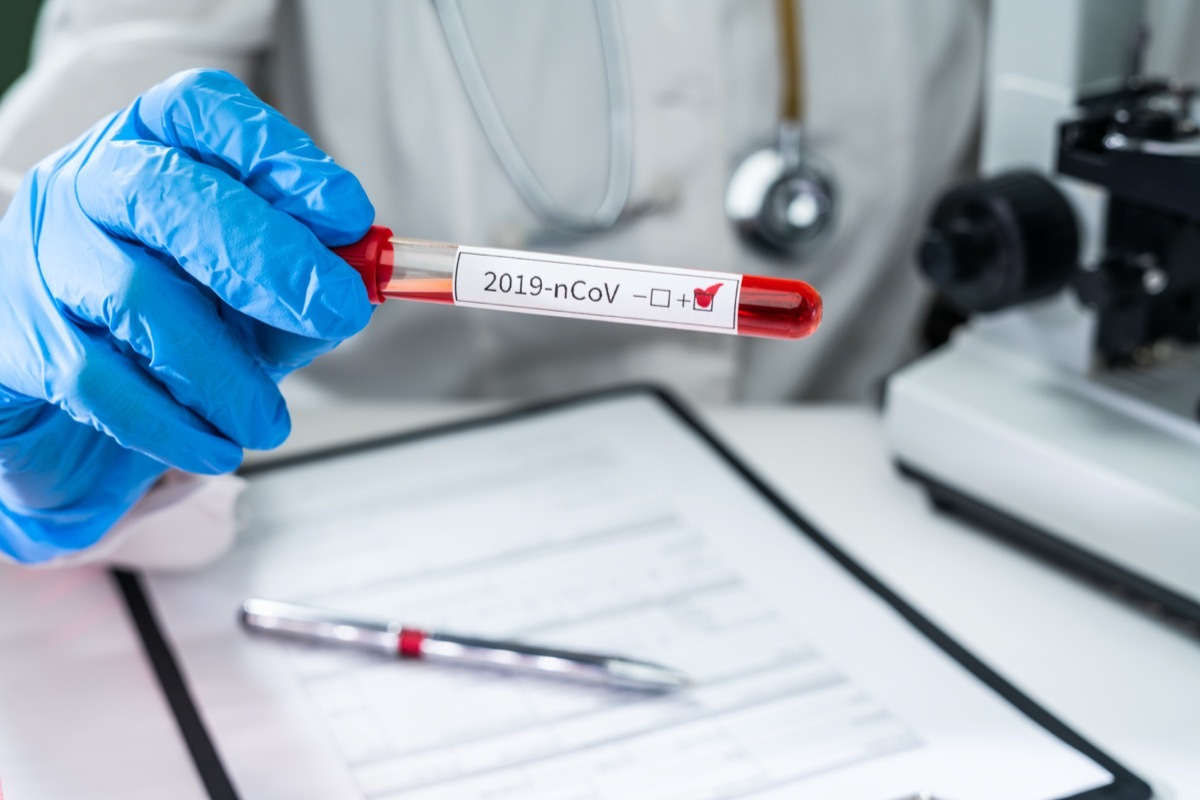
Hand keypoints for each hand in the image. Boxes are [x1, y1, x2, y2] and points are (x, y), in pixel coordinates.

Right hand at [0, 69, 373, 562]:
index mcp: (153, 147)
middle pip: (170, 196)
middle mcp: (87, 185)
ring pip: (138, 297)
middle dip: (269, 258)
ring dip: (225, 370)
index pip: (203, 112)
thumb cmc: (181, 323)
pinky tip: (216, 446)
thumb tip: (364, 272)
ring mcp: (41, 256)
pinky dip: (173, 424)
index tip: (347, 216)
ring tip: (269, 420)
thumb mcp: (255, 287)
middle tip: (339, 312)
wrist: (77, 403)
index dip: (281, 157)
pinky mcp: (15, 339)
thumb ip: (307, 272)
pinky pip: (100, 381)